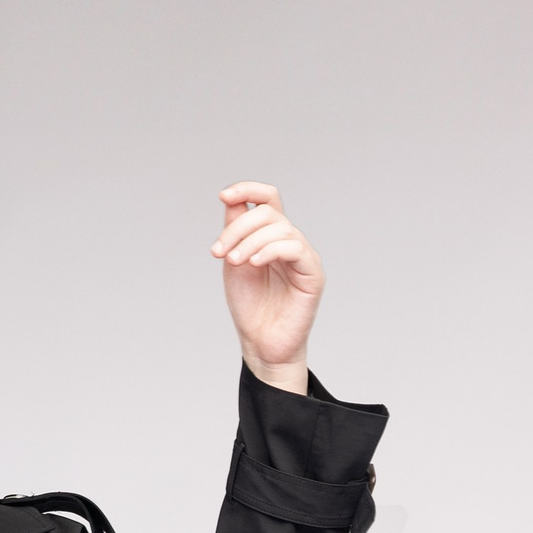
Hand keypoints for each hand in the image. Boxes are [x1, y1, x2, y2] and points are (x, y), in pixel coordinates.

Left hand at [211, 182, 323, 390]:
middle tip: (220, 252)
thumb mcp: (234, 262)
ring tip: (234, 262)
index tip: (224, 195)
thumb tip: (232, 200)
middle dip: (239, 227)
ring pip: (280, 228)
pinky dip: (270, 250)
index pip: (267, 198)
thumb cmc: (250, 306)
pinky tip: (253, 263)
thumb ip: (235, 232)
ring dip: (250, 241)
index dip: (248, 189)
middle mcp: (290, 241)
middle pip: (268, 212)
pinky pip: (295, 248)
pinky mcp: (312, 273)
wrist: (260, 343)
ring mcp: (303, 256)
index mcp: (271, 235)